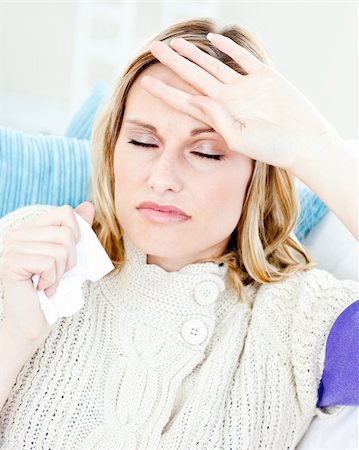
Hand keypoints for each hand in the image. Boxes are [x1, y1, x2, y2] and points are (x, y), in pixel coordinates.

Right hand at [0, 201, 94, 344]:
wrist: (32, 322)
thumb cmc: (52, 289)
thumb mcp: (69, 256)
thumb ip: (76, 231)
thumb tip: (89, 205)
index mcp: (29, 228)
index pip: (65, 213)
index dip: (76, 235)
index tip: (66, 256)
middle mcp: (15, 233)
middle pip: (66, 232)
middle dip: (70, 259)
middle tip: (56, 274)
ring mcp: (10, 246)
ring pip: (60, 249)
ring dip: (61, 272)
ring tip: (48, 282)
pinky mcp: (11, 262)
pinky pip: (49, 263)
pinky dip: (52, 280)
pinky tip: (41, 289)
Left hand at [141, 34, 339, 173]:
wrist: (304, 142)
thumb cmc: (272, 148)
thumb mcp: (239, 137)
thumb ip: (217, 118)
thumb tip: (197, 99)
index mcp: (219, 116)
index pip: (185, 100)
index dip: (165, 91)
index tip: (145, 82)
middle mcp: (228, 99)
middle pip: (193, 76)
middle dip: (173, 63)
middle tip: (153, 48)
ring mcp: (245, 87)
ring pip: (213, 65)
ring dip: (194, 53)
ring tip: (175, 43)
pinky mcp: (264, 76)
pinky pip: (242, 58)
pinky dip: (228, 47)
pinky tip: (213, 39)